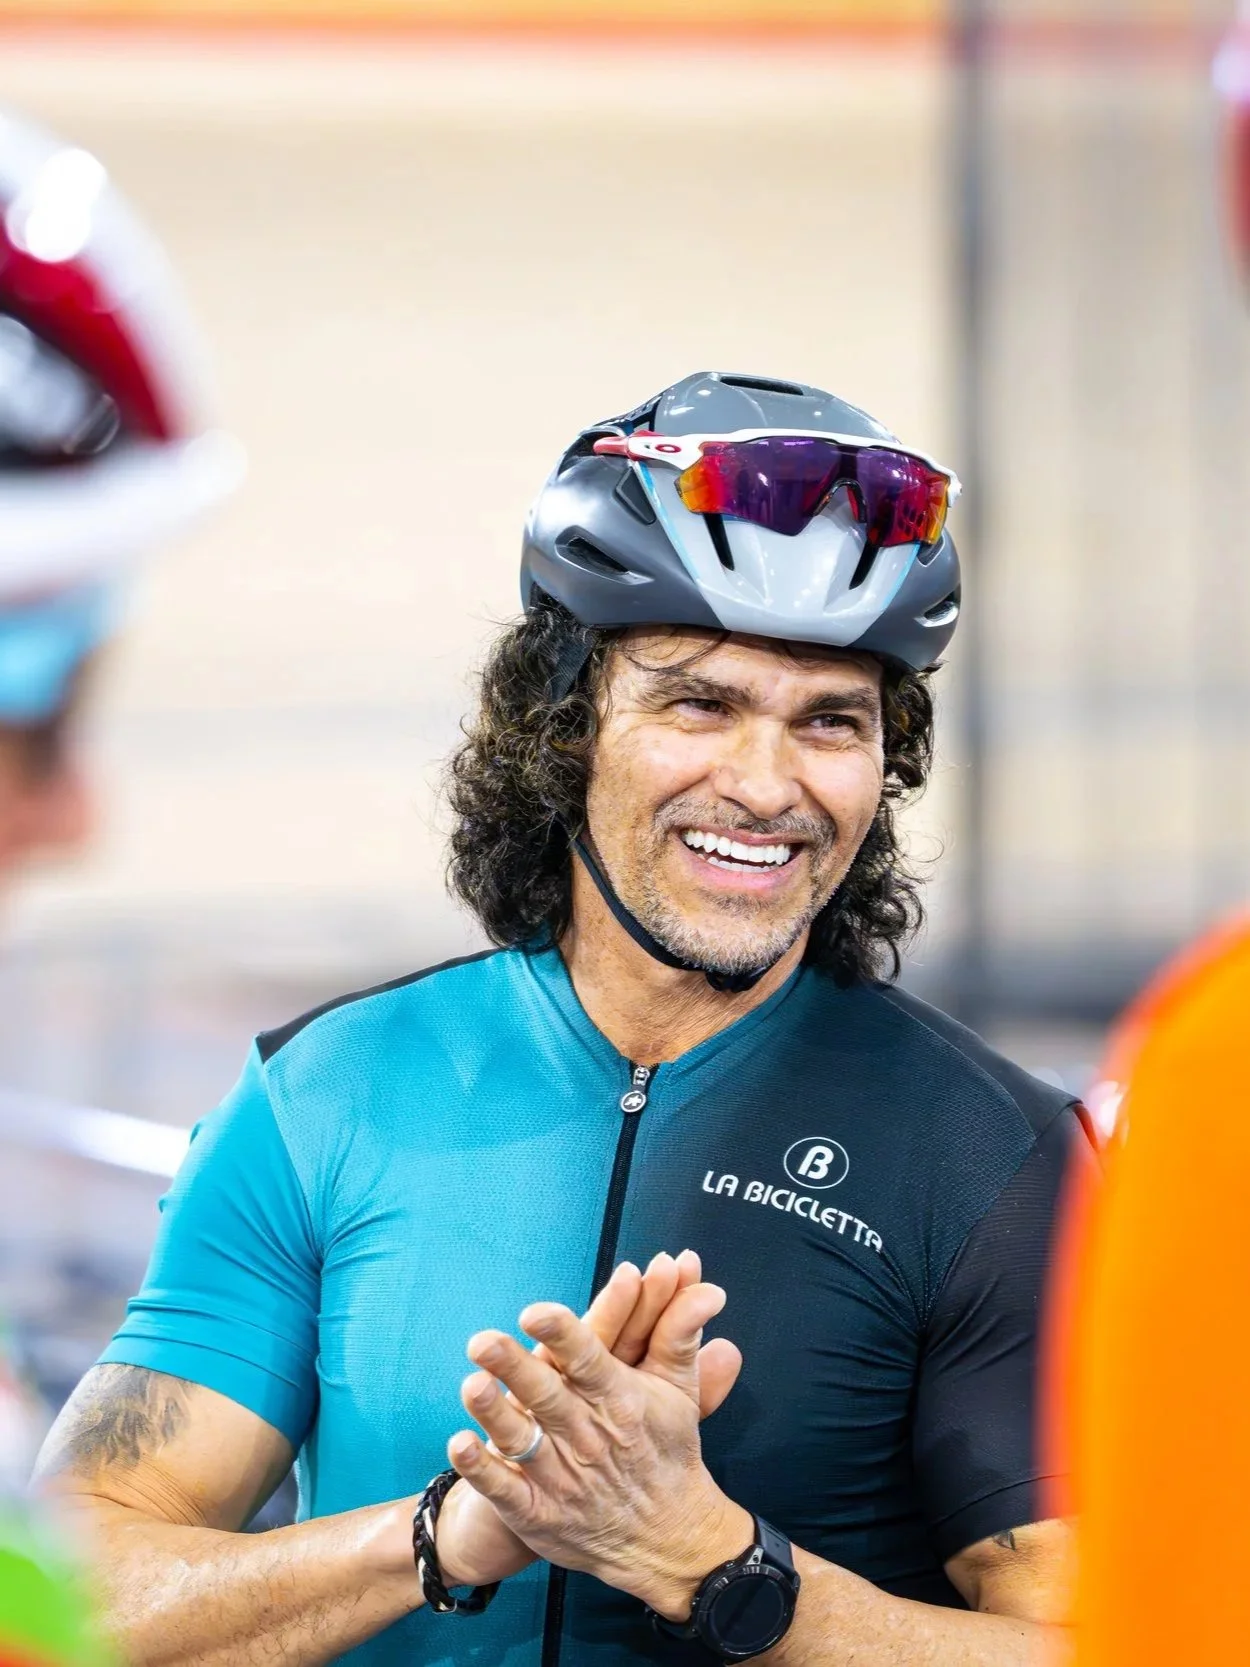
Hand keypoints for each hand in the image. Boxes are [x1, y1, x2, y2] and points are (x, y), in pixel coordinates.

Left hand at [446, 1284, 752, 1618]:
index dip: (564, 1336)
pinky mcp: (539, 1514)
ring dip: (495, 1414)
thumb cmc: (667, 1450)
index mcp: (620, 1400)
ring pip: (521, 1440)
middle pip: (547, 1396)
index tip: (536, 1312)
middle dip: (515, 1368)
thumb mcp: (679, 1390)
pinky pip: (505, 1491)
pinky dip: (482, 1471)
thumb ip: (679, 1330)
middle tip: (482, 1340)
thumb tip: (701, 1280)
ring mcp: (561, 1479)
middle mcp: (588, 1437)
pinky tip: (460, 1444)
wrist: (668, 1540)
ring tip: (471, 1385)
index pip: (589, 1361)